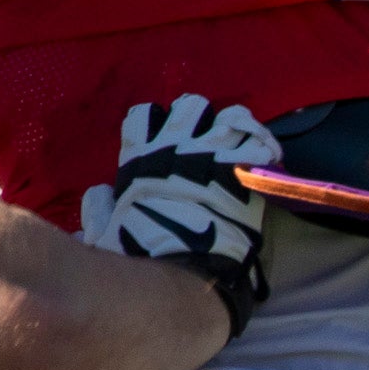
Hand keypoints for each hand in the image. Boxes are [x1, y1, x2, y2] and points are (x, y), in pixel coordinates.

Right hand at [78, 95, 278, 336]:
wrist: (183, 265)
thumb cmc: (141, 250)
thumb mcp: (103, 229)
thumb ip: (98, 206)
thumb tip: (102, 191)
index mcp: (140, 157)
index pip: (144, 114)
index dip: (157, 120)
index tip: (167, 135)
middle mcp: (176, 148)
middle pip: (192, 104)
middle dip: (203, 117)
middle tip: (210, 139)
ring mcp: (212, 155)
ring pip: (232, 115)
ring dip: (240, 128)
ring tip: (243, 144)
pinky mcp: (243, 171)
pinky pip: (260, 143)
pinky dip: (267, 148)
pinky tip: (270, 158)